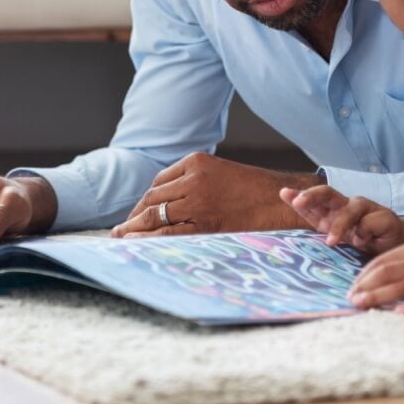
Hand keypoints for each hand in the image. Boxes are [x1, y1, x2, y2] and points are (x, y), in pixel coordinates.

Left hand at [109, 153, 318, 238]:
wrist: (282, 202)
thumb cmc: (253, 189)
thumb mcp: (221, 172)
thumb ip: (193, 180)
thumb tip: (163, 200)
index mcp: (196, 161)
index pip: (159, 182)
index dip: (145, 200)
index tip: (137, 214)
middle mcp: (193, 179)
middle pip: (152, 199)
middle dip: (134, 215)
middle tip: (121, 230)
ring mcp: (198, 202)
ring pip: (155, 215)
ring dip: (134, 228)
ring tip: (121, 238)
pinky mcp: (205, 224)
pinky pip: (168, 232)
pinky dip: (148, 238)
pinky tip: (135, 242)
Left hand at [280, 185, 403, 254]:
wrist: (395, 246)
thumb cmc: (363, 240)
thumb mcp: (338, 237)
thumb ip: (321, 227)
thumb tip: (302, 218)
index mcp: (333, 210)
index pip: (313, 200)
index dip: (299, 196)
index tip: (284, 193)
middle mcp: (347, 205)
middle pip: (328, 193)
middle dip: (311, 195)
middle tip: (299, 202)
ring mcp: (366, 209)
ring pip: (349, 209)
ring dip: (339, 225)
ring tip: (331, 242)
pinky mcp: (384, 216)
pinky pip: (370, 222)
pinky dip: (365, 233)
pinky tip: (363, 243)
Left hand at [349, 235, 403, 314]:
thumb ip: (401, 259)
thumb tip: (374, 274)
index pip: (381, 263)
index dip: (364, 276)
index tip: (351, 288)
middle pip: (387, 275)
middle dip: (366, 288)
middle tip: (350, 300)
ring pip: (403, 288)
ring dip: (379, 297)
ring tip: (363, 305)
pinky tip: (400, 313)